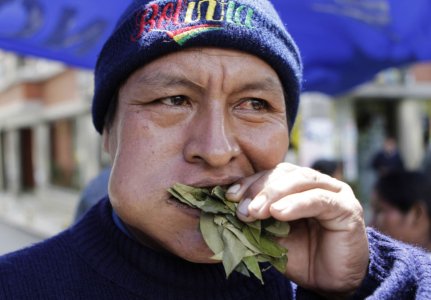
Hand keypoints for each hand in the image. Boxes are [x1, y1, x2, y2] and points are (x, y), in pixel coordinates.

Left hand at [226, 163, 368, 295]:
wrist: (330, 283)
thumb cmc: (301, 256)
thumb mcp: (271, 235)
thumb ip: (257, 219)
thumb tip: (231, 207)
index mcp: (299, 186)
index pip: (272, 174)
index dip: (250, 182)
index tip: (230, 196)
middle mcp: (317, 183)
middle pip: (285, 173)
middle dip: (260, 189)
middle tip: (242, 209)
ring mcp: (335, 192)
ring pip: (301, 180)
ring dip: (274, 194)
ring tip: (256, 211)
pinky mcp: (347, 208)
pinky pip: (319, 199)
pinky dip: (296, 203)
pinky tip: (278, 213)